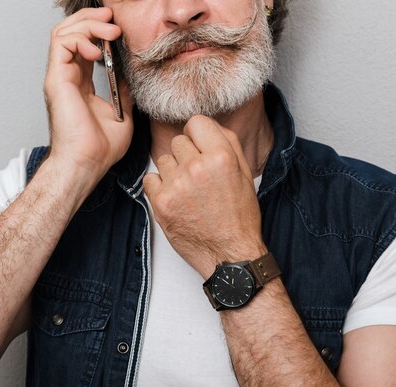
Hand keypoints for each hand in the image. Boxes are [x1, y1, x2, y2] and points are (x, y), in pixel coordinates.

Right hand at [44, 7, 133, 179]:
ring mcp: (59, 77)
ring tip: (110, 30)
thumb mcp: (121, 115)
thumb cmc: (99, 148)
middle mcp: (66, 77)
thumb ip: (122, 93)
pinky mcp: (56, 79)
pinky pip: (61, 43)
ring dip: (88, 24)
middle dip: (92, 19)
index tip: (118, 28)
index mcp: (79, 84)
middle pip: (70, 33)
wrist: (87, 162)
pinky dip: (80, 38)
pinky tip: (98, 50)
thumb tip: (128, 78)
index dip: (98, 31)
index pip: (83, 46)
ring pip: (63, 33)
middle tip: (113, 18)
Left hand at [143, 115, 266, 277]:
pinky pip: (150, 179)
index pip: (196, 123)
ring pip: (163, 160)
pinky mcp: (161, 203)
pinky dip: (159, 188)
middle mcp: (197, 168)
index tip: (199, 147)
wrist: (229, 254)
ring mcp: (176, 185)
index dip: (198, 135)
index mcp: (221, 157)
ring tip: (188, 191)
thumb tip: (205, 125)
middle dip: (186, 155)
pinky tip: (176, 199)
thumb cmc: (238, 217)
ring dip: (173, 172)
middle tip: (198, 177)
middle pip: (178, 141)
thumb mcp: (244, 174)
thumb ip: (226, 143)